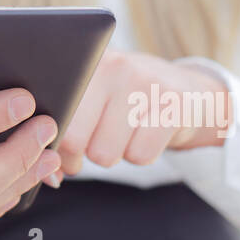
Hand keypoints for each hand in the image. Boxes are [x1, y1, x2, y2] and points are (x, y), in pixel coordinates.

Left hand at [47, 48, 231, 183]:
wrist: (188, 90)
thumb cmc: (124, 101)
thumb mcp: (93, 98)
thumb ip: (63, 128)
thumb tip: (51, 177)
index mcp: (84, 63)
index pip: (54, 115)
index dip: (54, 144)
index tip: (63, 151)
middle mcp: (113, 66)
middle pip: (75, 140)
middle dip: (81, 155)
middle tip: (93, 144)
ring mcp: (144, 83)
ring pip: (105, 153)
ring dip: (113, 153)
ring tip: (123, 131)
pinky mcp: (172, 105)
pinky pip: (139, 156)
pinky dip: (140, 154)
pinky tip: (145, 133)